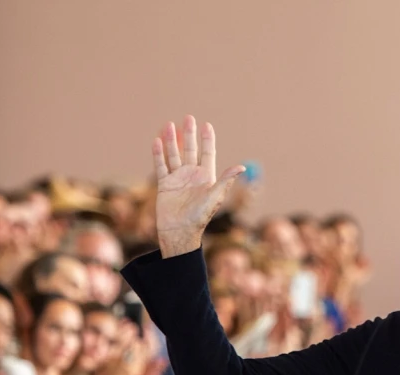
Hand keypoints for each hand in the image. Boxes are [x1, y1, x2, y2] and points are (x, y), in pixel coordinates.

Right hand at [152, 116, 245, 256]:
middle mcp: (192, 176)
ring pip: (174, 155)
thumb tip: (241, 167)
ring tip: (169, 125)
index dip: (207, 140)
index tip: (206, 125)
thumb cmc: (200, 217)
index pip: (207, 154)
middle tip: (188, 117)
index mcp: (206, 177)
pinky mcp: (164, 185)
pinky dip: (158, 154)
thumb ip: (225, 180)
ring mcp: (177, 179)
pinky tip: (157, 141)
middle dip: (190, 134)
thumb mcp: (215, 197)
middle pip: (191, 150)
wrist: (180, 231)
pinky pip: (161, 166)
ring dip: (172, 141)